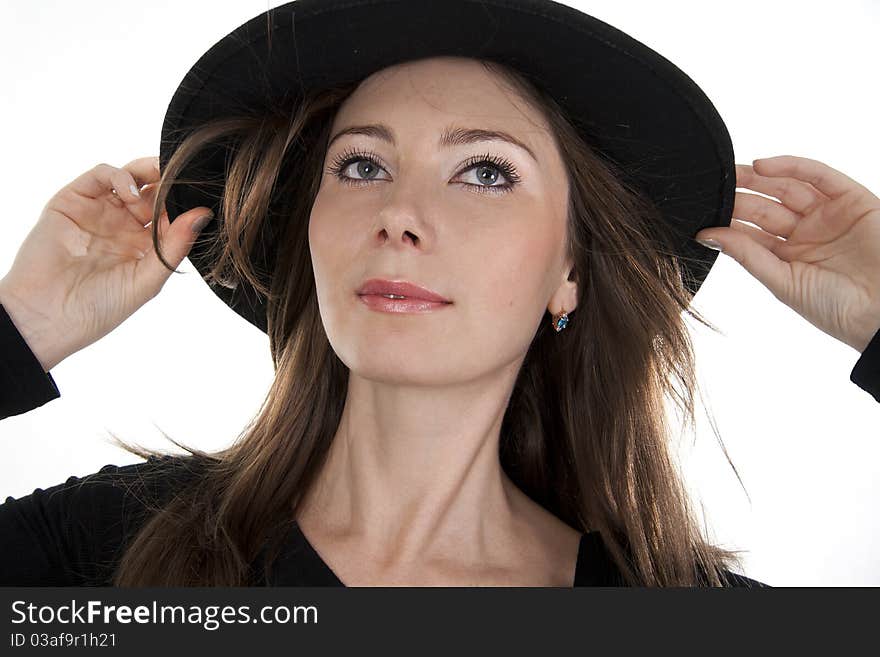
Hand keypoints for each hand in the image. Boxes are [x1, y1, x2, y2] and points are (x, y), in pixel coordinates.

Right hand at [0, 157, 213, 370]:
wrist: (47, 314)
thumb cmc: (99, 307)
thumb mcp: (147, 280)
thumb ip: (175, 247)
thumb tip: (203, 216)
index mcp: (146, 247)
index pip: (173, 216)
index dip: (186, 207)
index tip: (202, 203)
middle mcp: (124, 226)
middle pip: (155, 192)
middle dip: (171, 183)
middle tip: (186, 179)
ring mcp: (100, 211)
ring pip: (131, 178)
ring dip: (150, 173)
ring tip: (162, 181)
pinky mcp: (74, 200)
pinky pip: (102, 176)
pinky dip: (121, 177)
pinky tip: (132, 194)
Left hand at [694, 155, 879, 353]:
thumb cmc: (837, 308)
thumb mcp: (783, 281)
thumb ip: (747, 255)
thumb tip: (707, 235)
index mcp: (788, 258)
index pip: (751, 233)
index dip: (727, 221)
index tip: (700, 212)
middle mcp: (806, 234)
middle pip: (765, 208)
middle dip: (739, 196)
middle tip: (711, 186)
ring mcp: (828, 215)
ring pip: (787, 188)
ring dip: (758, 178)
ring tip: (730, 173)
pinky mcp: (852, 199)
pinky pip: (818, 175)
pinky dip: (791, 166)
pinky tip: (761, 166)